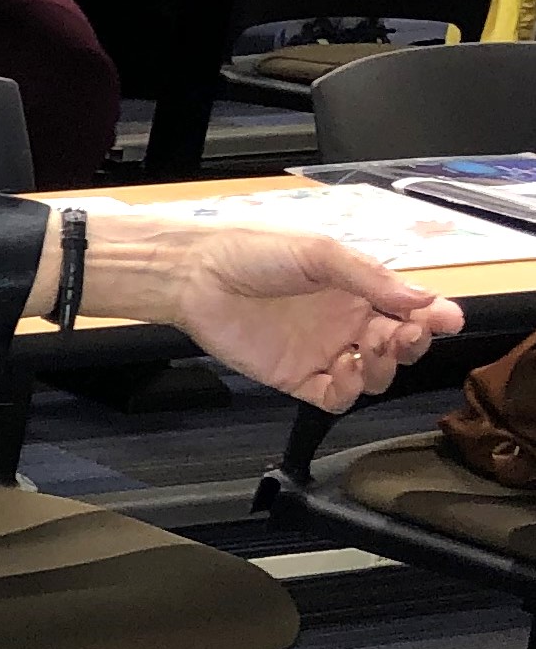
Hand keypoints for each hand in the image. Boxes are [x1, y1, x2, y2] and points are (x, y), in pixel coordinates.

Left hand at [93, 221, 463, 407]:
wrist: (198, 275)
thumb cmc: (255, 252)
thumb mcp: (321, 253)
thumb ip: (370, 277)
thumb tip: (424, 299)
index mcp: (358, 289)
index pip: (409, 309)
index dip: (434, 317)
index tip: (449, 319)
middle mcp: (345, 322)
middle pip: (399, 346)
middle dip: (414, 343)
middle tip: (409, 333)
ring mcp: (322, 353)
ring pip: (374, 376)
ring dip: (386, 367)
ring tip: (375, 346)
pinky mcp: (295, 378)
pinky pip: (336, 397)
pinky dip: (351, 389)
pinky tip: (345, 366)